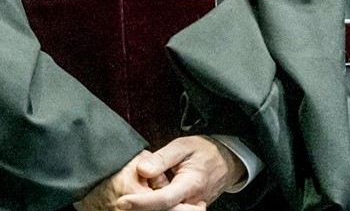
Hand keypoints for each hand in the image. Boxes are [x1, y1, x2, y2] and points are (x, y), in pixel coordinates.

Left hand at [116, 135, 246, 210]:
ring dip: (150, 205)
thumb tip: (142, 169)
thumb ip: (162, 157)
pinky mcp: (187, 210)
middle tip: (128, 197)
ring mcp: (190, 209)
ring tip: (142, 191)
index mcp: (190, 185)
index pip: (163, 200)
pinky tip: (150, 196)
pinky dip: (158, 206)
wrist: (226, 162)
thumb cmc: (205, 151)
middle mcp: (191, 203)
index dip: (142, 202)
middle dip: (143, 206)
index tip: (123, 201)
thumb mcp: (184, 145)